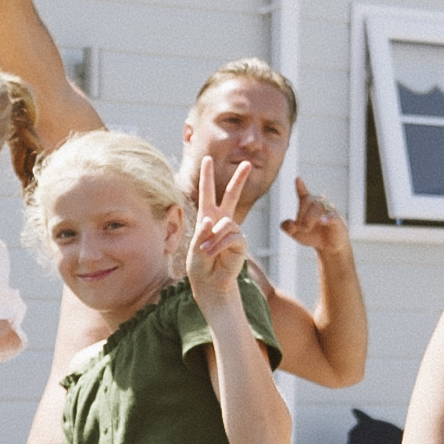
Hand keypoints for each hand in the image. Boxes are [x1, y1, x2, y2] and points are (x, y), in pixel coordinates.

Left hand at [182, 156, 249, 309]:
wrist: (209, 284)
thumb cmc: (199, 266)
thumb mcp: (195, 247)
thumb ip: (202, 232)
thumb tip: (213, 220)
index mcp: (208, 218)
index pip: (207, 194)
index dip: (207, 177)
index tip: (207, 159)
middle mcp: (222, 221)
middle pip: (231, 196)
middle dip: (239, 180)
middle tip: (248, 164)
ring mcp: (232, 232)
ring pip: (226, 223)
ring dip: (213, 238)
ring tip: (205, 252)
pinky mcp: (240, 244)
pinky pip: (232, 237)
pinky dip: (219, 245)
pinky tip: (212, 254)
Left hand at [281, 176, 347, 252]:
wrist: (328, 247)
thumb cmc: (312, 236)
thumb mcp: (295, 233)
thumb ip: (286, 227)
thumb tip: (290, 223)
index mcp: (308, 205)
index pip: (304, 194)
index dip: (301, 186)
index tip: (297, 178)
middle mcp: (319, 204)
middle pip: (308, 200)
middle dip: (301, 214)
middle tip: (301, 228)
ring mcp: (329, 210)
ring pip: (318, 207)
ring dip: (310, 218)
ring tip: (306, 228)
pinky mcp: (337, 219)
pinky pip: (332, 215)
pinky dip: (326, 218)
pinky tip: (322, 222)